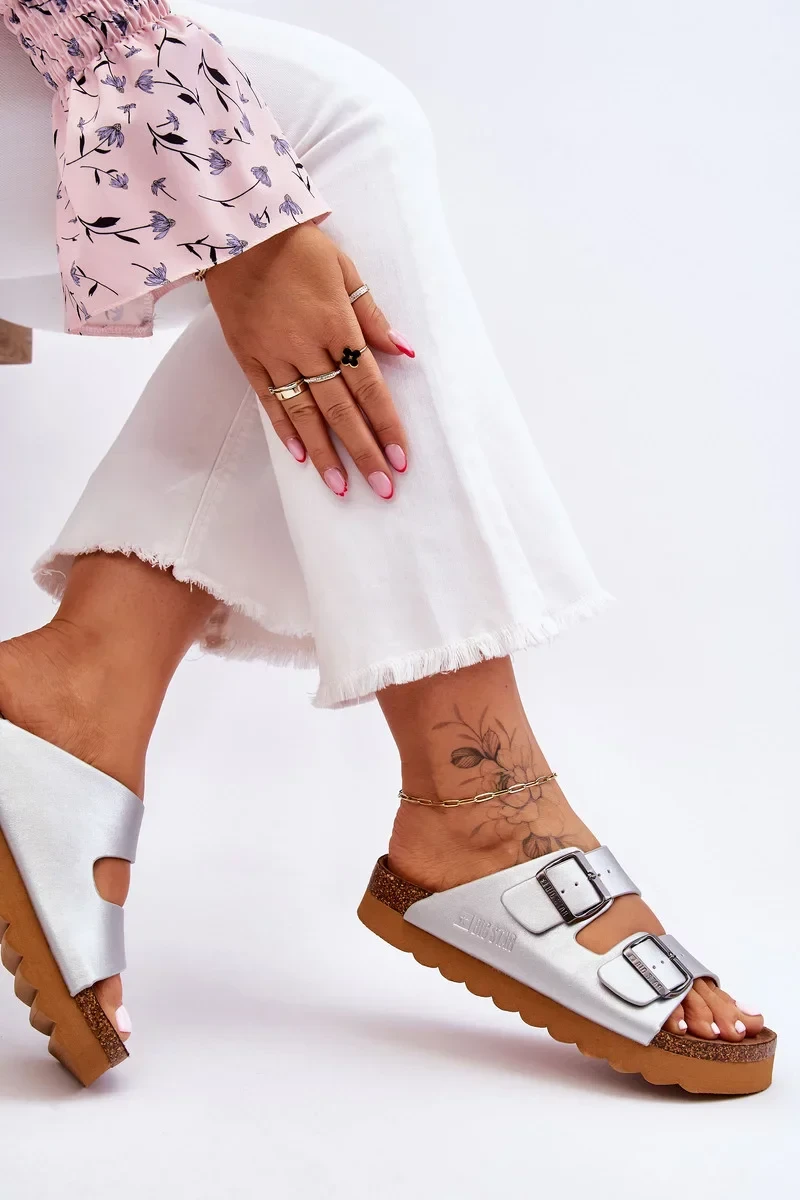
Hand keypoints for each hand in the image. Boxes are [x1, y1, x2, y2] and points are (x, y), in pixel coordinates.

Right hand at [204, 222, 414, 498]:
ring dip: (326, 454)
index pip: (369, 386)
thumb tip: (404, 353)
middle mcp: (307, 346)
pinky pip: (269, 401)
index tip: (401, 458)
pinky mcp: (247, 357)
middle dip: (364, 451)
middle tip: (382, 488)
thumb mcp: (345, 270)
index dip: (386, 424)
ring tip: (342, 488)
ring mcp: (274, 355)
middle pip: (341, 409)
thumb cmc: (297, 247)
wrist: (234, 231)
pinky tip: (303, 457)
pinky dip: (286, 430)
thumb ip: (372, 316)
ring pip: (306, 413)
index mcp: (337, 324)